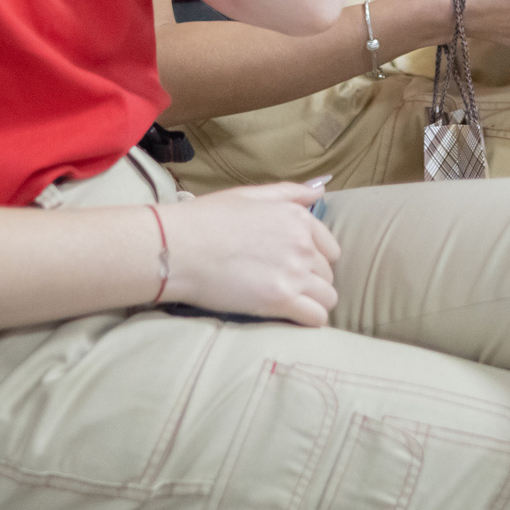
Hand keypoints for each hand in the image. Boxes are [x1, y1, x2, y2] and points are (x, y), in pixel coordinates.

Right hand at [159, 182, 340, 326]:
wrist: (179, 247)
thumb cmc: (206, 218)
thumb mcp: (249, 195)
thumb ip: (289, 193)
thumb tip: (320, 190)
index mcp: (298, 218)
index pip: (330, 249)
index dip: (314, 260)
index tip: (293, 267)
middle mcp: (302, 245)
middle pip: (327, 274)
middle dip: (311, 282)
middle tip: (284, 286)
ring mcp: (294, 273)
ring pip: (327, 297)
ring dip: (313, 302)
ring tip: (289, 304)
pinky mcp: (280, 300)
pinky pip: (316, 317)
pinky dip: (308, 320)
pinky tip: (291, 317)